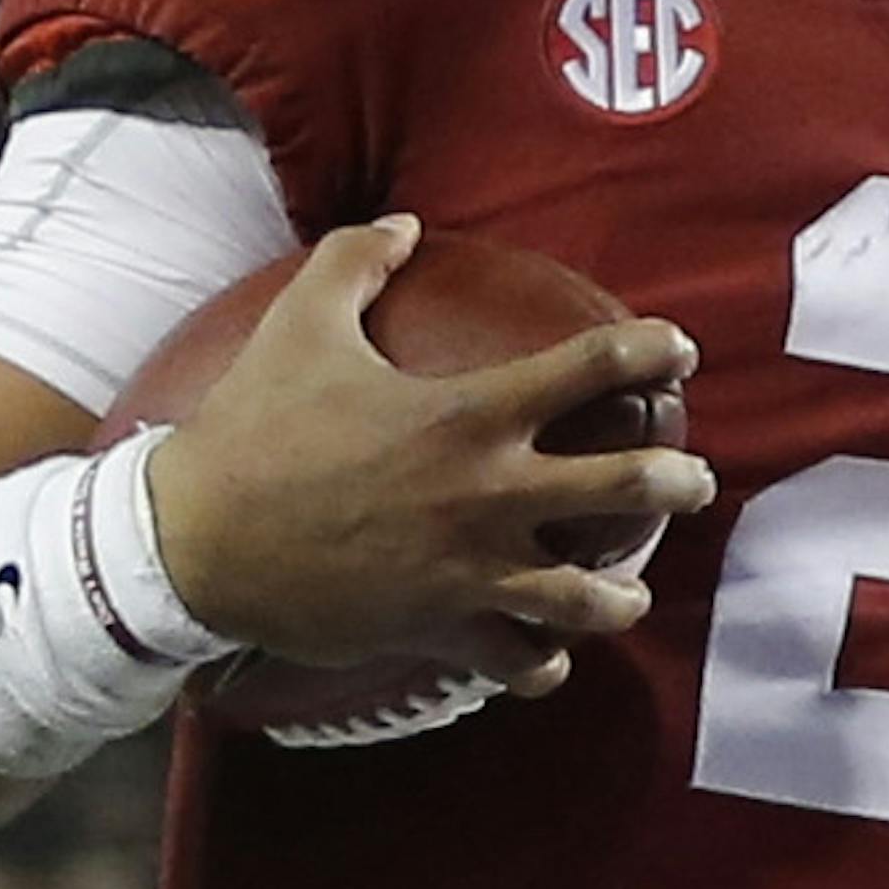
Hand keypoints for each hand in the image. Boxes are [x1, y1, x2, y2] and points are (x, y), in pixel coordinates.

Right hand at [145, 218, 713, 696]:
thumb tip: (402, 224)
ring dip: (622, 592)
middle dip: (677, 483)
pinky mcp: (439, 628)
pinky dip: (542, 664)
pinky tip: (550, 657)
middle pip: (624, 488)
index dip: (651, 353)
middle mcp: (489, 492)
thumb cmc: (253, 426)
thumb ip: (356, 259)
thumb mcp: (301, 320)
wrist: (194, 542)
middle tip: (694, 479)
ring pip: (587, 596)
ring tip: (634, 589)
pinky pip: (517, 661)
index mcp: (469, 412)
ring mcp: (470, 569)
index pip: (593, 369)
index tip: (679, 352)